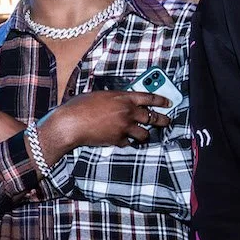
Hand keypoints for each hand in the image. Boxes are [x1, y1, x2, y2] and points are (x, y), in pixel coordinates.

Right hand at [37, 90, 171, 155]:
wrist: (71, 124)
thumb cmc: (79, 107)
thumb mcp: (99, 96)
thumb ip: (113, 99)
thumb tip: (119, 102)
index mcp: (123, 97)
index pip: (149, 97)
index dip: (161, 100)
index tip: (168, 103)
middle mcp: (127, 112)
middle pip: (152, 117)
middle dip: (162, 120)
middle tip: (167, 121)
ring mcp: (124, 127)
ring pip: (144, 133)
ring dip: (145, 135)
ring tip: (144, 136)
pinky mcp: (118, 139)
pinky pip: (128, 143)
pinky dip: (127, 142)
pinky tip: (124, 141)